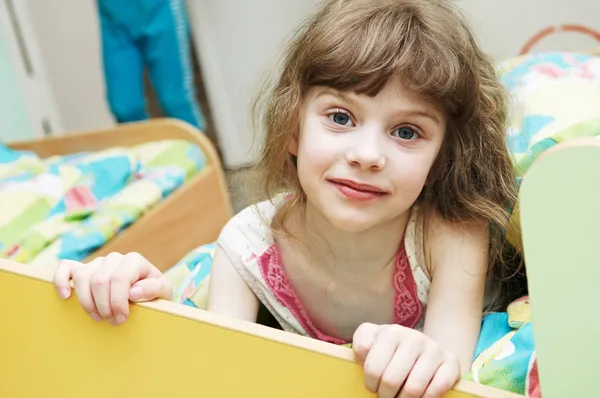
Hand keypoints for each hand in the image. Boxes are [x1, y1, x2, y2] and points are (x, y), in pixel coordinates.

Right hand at [53, 252, 172, 325]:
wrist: (148, 292)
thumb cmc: (155, 293)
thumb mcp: (163, 292)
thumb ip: (153, 290)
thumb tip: (133, 292)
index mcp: (134, 260)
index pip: (119, 278)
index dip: (118, 301)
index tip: (122, 318)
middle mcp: (115, 258)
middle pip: (99, 281)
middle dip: (104, 306)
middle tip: (113, 321)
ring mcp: (97, 263)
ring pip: (82, 277)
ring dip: (87, 302)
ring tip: (99, 317)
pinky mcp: (84, 269)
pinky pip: (66, 267)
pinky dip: (61, 280)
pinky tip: (65, 296)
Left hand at [353, 323, 459, 397]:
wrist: (422, 346)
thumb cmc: (390, 349)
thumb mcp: (372, 341)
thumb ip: (362, 345)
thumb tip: (363, 357)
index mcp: (391, 332)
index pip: (373, 368)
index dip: (370, 384)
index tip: (373, 386)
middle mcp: (414, 337)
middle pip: (391, 380)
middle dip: (386, 395)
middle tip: (386, 396)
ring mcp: (434, 348)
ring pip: (413, 388)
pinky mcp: (451, 361)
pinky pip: (438, 388)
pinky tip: (420, 397)